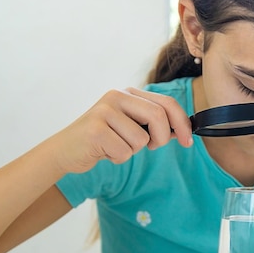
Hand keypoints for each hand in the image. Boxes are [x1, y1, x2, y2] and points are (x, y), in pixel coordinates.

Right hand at [51, 88, 192, 173]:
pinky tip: (103, 152)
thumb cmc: (103, 140)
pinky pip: (124, 153)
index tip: (188, 141)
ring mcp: (104, 111)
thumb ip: (152, 122)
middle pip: (158, 117)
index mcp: (128, 93)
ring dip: (132, 151)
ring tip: (115, 146)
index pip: (166, 102)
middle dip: (161, 138)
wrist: (65, 150)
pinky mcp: (95, 130)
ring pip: (141, 140)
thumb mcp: (129, 125)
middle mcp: (116, 96)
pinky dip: (118, 159)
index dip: (182, 122)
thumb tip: (182, 129)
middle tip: (153, 147)